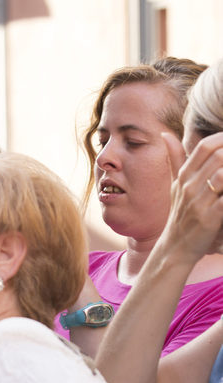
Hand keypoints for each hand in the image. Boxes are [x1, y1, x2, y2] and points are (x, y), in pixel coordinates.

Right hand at [161, 131, 222, 260]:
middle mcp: (189, 186)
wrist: (175, 248)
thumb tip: (165, 134)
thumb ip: (175, 159)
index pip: (205, 147)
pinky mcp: (209, 218)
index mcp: (184, 176)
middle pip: (218, 156)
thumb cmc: (179, 214)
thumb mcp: (175, 185)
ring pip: (222, 175)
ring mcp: (198, 202)